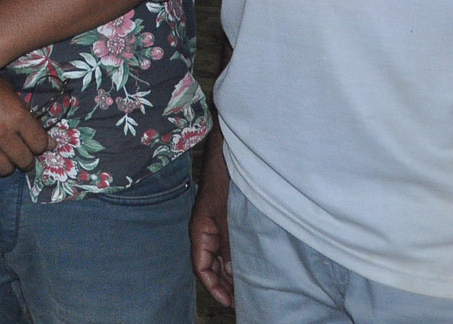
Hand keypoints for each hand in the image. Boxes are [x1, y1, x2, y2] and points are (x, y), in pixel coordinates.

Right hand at [0, 75, 48, 182]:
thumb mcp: (11, 94)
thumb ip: (30, 119)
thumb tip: (50, 144)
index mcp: (17, 116)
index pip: (40, 144)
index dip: (40, 144)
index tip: (35, 142)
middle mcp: (2, 133)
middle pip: (25, 160)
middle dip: (26, 156)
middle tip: (20, 150)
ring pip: (6, 170)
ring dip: (8, 164)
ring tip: (4, 155)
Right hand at [190, 132, 233, 306]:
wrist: (228, 152)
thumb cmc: (224, 178)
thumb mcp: (226, 214)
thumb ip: (229, 243)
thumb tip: (233, 272)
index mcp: (201, 231)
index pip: (201, 267)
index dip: (213, 286)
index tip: (230, 301)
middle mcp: (207, 231)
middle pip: (210, 265)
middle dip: (223, 284)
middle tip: (242, 299)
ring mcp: (217, 225)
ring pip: (220, 256)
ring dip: (231, 272)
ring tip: (248, 286)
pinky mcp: (228, 219)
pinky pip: (229, 244)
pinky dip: (237, 257)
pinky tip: (251, 263)